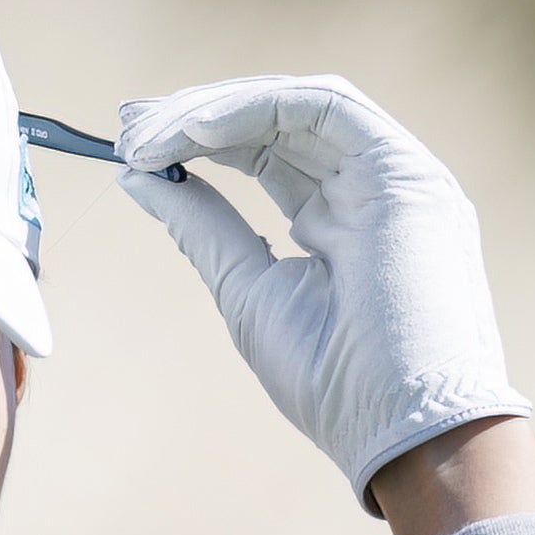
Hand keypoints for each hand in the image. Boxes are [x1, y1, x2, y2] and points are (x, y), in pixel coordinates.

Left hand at [115, 75, 530, 514]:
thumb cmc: (332, 379)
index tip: (130, 147)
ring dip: (216, 110)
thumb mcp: (246, 291)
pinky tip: (196, 129)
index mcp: (338, 224)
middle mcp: (370, 190)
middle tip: (127, 124)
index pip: (264, 155)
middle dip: (197, 114)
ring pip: (295, 107)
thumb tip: (137, 177)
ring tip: (150, 134)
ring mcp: (393, 177)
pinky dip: (255, 108)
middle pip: (276, 124)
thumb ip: (200, 227)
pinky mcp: (407, 170)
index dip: (197, 140)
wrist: (403, 427)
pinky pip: (322, 108)